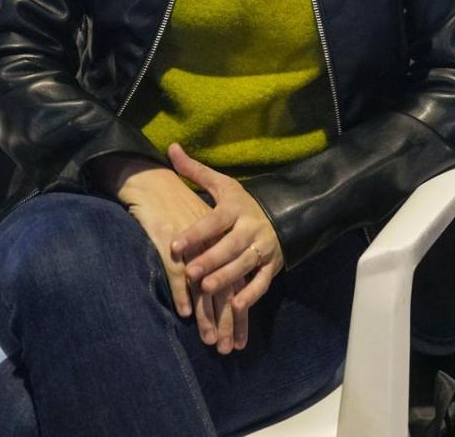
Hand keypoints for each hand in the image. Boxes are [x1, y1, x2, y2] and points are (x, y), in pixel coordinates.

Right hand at [100, 154, 242, 352]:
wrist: (153, 184)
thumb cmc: (176, 208)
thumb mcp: (198, 230)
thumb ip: (209, 257)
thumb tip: (212, 291)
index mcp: (224, 242)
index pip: (237, 283)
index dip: (239, 312)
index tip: (239, 338)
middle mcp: (213, 244)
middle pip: (225, 289)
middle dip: (226, 321)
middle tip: (225, 349)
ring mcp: (192, 246)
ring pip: (204, 286)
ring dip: (208, 316)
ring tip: (209, 341)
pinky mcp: (170, 243)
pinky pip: (178, 273)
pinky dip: (181, 294)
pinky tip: (186, 314)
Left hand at [168, 143, 283, 350]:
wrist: (284, 215)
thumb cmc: (241, 204)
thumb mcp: (222, 185)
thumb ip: (194, 171)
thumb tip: (171, 148)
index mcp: (235, 209)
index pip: (214, 220)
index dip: (196, 232)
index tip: (175, 245)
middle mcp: (251, 228)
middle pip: (231, 245)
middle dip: (211, 259)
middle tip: (191, 272)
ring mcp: (263, 248)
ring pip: (245, 264)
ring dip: (228, 277)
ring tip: (208, 288)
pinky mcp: (271, 266)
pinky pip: (262, 282)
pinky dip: (251, 294)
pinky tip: (237, 306)